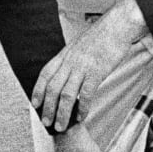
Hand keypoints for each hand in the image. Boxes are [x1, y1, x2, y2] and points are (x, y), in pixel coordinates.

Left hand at [32, 0, 146, 131]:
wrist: (117, 25)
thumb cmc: (101, 35)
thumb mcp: (79, 45)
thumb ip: (70, 59)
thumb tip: (66, 73)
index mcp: (64, 55)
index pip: (45, 75)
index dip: (38, 90)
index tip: (35, 103)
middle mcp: (70, 62)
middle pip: (53, 88)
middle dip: (48, 108)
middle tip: (46, 122)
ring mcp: (82, 67)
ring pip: (66, 94)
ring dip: (62, 113)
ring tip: (61, 126)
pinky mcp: (97, 72)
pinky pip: (86, 94)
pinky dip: (82, 107)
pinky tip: (82, 116)